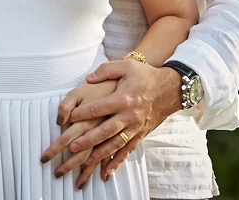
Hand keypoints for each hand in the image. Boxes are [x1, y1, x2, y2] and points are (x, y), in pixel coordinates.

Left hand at [60, 60, 182, 178]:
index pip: (98, 108)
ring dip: (100, 154)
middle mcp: (130, 116)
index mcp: (124, 98)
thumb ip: (105, 71)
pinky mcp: (140, 134)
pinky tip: (107, 171)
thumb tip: (88, 79)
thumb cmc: (145, 75)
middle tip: (71, 146)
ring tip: (85, 160)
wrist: (170, 88)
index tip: (69, 117)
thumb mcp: (126, 66)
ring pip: (115, 144)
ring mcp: (136, 127)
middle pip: (105, 131)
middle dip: (88, 140)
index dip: (82, 113)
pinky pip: (128, 150)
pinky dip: (117, 161)